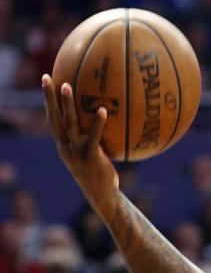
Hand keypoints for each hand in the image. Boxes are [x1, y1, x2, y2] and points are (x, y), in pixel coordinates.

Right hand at [41, 75, 119, 208]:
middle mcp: (66, 145)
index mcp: (63, 144)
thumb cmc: (99, 173)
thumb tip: (102, 119)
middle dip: (49, 97)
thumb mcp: (91, 155)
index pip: (52, 119)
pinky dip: (97, 122)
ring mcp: (76, 150)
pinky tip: (103, 109)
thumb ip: (91, 138)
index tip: (46, 82)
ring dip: (66, 104)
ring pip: (68, 123)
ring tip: (66, 85)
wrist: (102, 195)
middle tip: (47, 77)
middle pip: (54, 117)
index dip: (48, 102)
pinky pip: (93, 136)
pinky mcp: (90, 155)